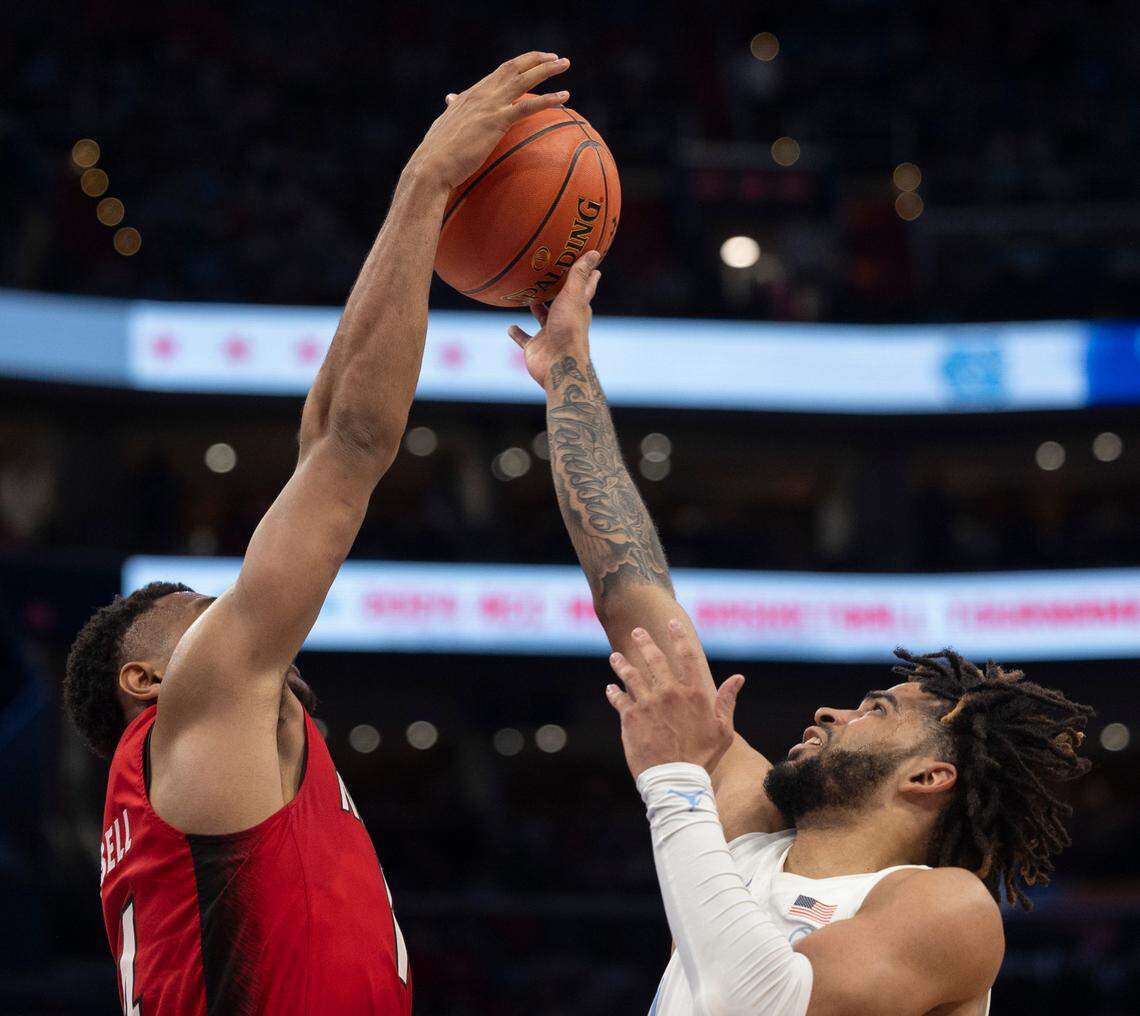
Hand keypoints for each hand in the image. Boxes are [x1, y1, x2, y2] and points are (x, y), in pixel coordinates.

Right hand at [410, 52, 570, 190]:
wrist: (432, 166)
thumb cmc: (438, 155)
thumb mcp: (446, 125)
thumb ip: (453, 110)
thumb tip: (451, 99)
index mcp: (471, 95)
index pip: (499, 72)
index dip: (520, 64)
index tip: (535, 61)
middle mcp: (481, 94)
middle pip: (513, 68)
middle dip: (537, 59)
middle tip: (557, 58)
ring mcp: (489, 106)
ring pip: (523, 79)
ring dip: (546, 69)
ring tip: (565, 64)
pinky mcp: (495, 122)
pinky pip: (527, 106)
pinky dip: (548, 99)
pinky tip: (564, 96)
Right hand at [508, 250, 601, 386]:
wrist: (558, 365)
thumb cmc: (568, 329)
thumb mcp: (573, 296)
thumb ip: (579, 274)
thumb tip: (594, 252)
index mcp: (578, 308)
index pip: (585, 287)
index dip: (589, 275)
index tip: (593, 262)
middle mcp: (564, 320)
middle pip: (562, 302)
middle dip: (559, 290)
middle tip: (551, 275)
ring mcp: (549, 334)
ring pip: (542, 318)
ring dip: (537, 308)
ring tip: (529, 297)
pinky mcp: (535, 347)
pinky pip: (524, 339)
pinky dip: (517, 333)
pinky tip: (510, 326)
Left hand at [605, 620, 745, 780]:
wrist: (676, 781)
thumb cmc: (703, 758)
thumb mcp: (723, 730)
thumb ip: (727, 701)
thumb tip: (738, 677)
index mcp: (694, 693)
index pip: (686, 655)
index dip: (679, 636)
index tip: (672, 623)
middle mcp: (670, 692)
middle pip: (654, 658)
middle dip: (644, 642)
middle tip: (637, 632)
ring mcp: (648, 703)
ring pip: (631, 674)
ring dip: (621, 663)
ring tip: (615, 657)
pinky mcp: (630, 717)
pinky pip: (618, 698)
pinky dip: (613, 692)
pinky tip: (610, 688)